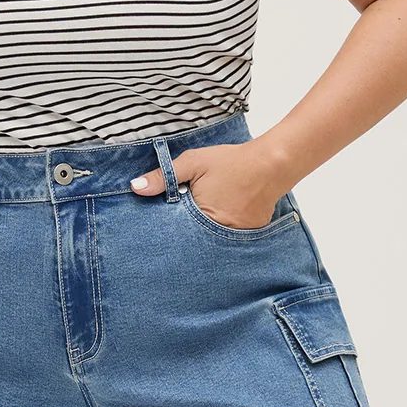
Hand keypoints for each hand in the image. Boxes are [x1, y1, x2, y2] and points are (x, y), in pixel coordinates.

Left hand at [128, 143, 291, 229]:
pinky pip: (229, 242)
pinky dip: (221, 237)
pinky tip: (216, 229)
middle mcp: (220, 233)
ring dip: (202, 240)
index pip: (176, 236)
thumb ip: (164, 175)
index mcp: (202, 217)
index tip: (155, 239)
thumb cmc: (230, 162)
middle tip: (172, 241)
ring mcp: (237, 238)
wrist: (271, 164)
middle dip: (183, 242)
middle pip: (194, 244)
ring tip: (195, 236)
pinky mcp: (249, 237)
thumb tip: (136, 187)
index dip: (166, 236)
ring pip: (212, 245)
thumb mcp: (193, 162)